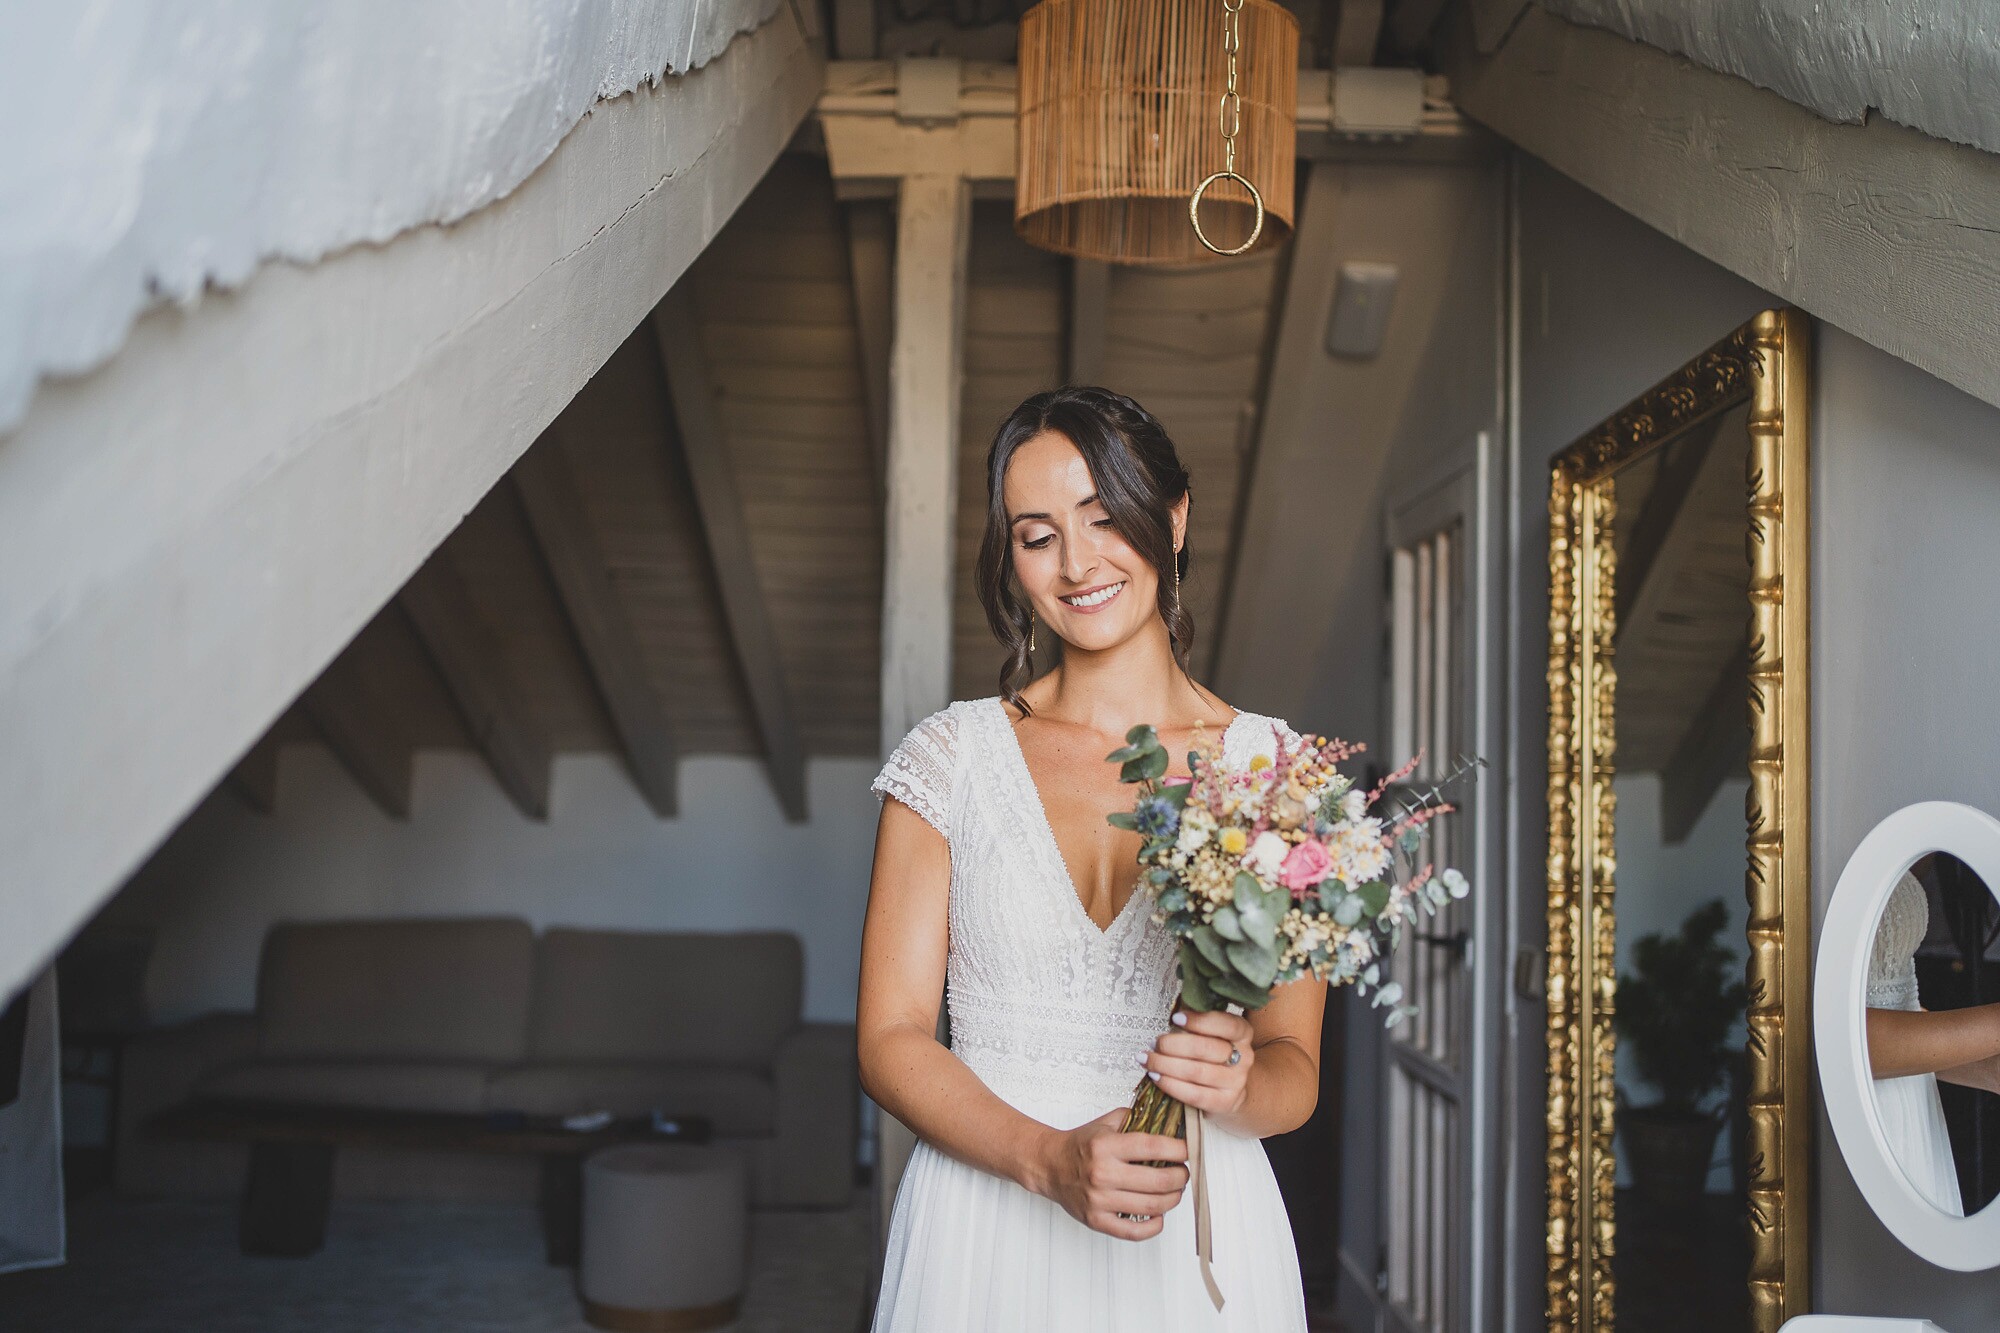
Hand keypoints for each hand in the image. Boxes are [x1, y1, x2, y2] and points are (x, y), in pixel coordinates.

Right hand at [1034, 1109, 1188, 1240]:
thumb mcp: (1106, 1122)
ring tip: (1174, 1191)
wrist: (1049, 1165)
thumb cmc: (1080, 1145)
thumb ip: (1136, 1118)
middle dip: (1181, 1177)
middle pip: (1159, 1180)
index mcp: (1106, 1146)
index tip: (1186, 1150)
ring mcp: (1099, 1200)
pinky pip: (1134, 1232)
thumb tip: (1170, 1122)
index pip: (1153, 1147)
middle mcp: (1102, 1173)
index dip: (1178, 1149)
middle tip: (1183, 1172)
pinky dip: (1154, 1226)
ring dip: (1172, 1199)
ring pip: (1152, 1206)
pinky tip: (1159, 1215)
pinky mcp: (1096, 1220)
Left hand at [1142, 1009, 1255, 1116]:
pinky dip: (1170, 1085)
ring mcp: (1236, 1082)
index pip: (1226, 1024)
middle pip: (1206, 1049)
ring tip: (1147, 1059)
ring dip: (1165, 1065)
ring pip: (1196, 1072)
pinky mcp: (1224, 1102)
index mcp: (1242, 1033)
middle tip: (1155, 1042)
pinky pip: (1194, 1095)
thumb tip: (1171, 1015)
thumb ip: (1195, 1022)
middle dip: (1173, 1045)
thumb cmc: (1213, 1052)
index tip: (1175, 1018)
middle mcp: (1244, 1057)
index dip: (1200, 1021)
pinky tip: (1155, 1076)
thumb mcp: (1211, 1033)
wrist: (1230, 1088)